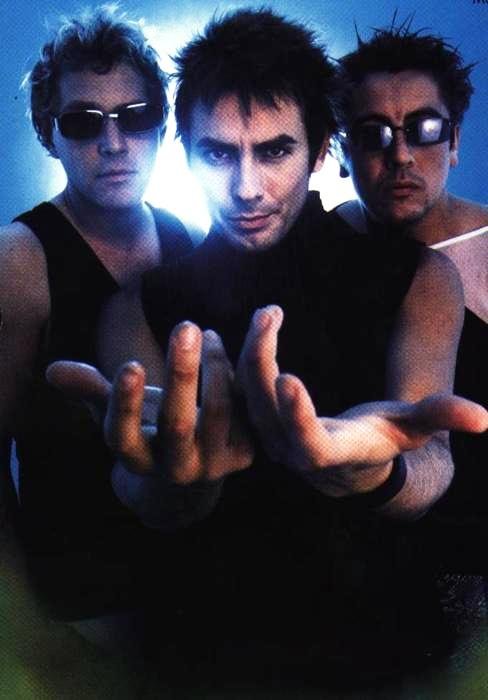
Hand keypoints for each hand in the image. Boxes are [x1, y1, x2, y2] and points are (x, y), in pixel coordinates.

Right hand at [48, 322, 253, 482]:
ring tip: (208, 334)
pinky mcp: (244, 455)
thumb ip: (91, 390)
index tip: (132, 364)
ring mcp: (212, 465)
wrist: (193, 475)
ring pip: (216, 413)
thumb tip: (53, 371)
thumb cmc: (149, 431)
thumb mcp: (118, 414)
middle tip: (185, 325)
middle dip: (181, 372)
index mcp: (135, 458)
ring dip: (214, 366)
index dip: (125, 403)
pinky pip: (245, 410)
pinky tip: (236, 347)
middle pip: (177, 423)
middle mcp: (173, 468)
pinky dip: (240, 375)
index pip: (122, 435)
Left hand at [237, 305, 487, 497]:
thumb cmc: (387, 443)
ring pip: (247, 398)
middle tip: (269, 315)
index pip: (309, 443)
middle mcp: (294, 453)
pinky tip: (256, 324)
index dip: (296, 416)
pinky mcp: (260, 423)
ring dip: (251, 353)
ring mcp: (272, 440)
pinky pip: (241, 392)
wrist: (352, 465)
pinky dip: (241, 359)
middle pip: (265, 412)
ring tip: (268, 312)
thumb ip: (441, 416)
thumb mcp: (414, 429)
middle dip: (262, 362)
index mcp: (333, 454)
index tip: (286, 376)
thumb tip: (484, 418)